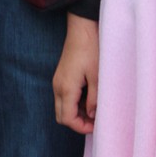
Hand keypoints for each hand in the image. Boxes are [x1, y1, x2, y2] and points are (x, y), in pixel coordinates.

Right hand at [54, 14, 99, 132]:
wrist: (82, 28)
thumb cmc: (91, 50)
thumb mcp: (98, 76)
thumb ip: (95, 99)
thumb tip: (93, 115)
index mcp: (66, 88)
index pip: (67, 119)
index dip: (81, 127)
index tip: (96, 126)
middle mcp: (57, 87)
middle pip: (62, 116)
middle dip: (78, 122)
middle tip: (96, 120)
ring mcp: (58, 81)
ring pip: (63, 107)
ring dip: (77, 112)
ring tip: (95, 109)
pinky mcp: (61, 76)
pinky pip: (64, 97)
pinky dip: (75, 102)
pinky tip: (90, 98)